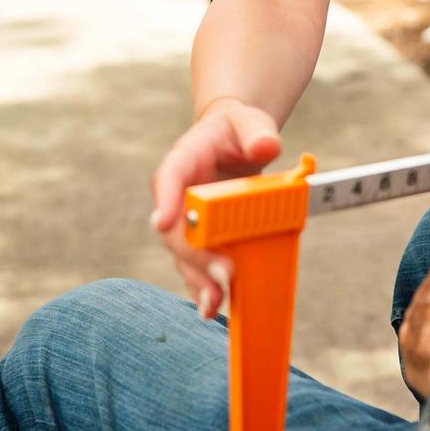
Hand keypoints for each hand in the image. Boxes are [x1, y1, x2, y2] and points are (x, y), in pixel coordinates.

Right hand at [147, 96, 281, 318]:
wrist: (236, 143)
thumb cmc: (238, 131)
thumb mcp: (250, 122)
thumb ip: (257, 132)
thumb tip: (266, 147)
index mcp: (184, 160)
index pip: (169, 177)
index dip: (166, 200)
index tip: (163, 222)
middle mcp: (178, 196)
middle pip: (177, 228)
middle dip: (196, 253)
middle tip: (222, 270)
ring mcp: (187, 222)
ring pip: (184, 256)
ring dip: (198, 279)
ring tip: (215, 303)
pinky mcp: (201, 241)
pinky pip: (198, 266)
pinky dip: (204, 287)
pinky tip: (214, 308)